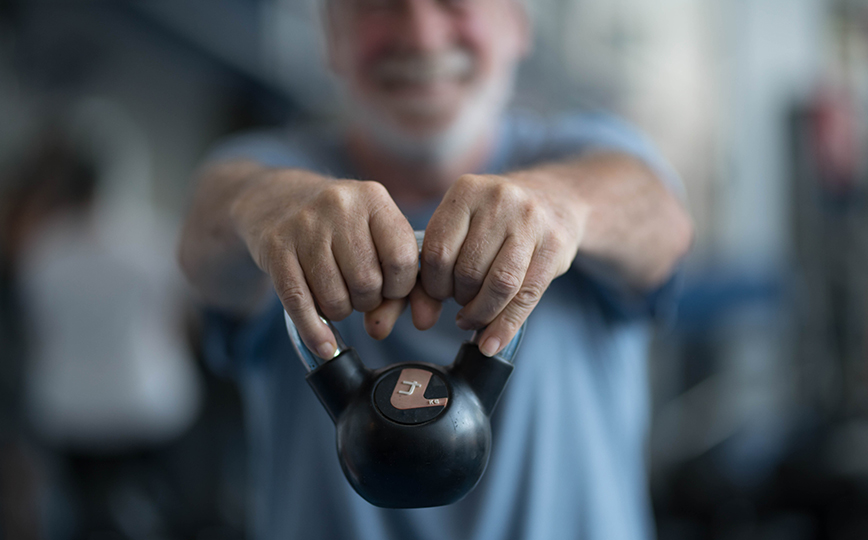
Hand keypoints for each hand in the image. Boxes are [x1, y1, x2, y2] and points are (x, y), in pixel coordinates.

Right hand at [230, 169, 418, 357]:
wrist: (273, 197)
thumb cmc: (336, 224)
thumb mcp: (370, 229)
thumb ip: (393, 274)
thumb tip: (383, 326)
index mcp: (373, 198)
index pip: (402, 259)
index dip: (400, 286)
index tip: (390, 288)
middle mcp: (339, 205)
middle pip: (367, 283)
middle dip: (367, 301)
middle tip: (357, 291)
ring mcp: (304, 225)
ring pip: (334, 298)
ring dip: (340, 310)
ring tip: (335, 293)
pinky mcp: (275, 247)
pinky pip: (299, 303)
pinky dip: (314, 332)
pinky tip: (324, 345)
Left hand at [418, 173, 586, 356]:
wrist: (554, 200)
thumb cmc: (496, 220)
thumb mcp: (464, 224)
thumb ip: (438, 263)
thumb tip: (423, 318)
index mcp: (466, 191)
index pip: (437, 250)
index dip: (433, 284)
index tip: (438, 294)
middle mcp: (499, 200)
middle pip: (468, 270)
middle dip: (459, 298)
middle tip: (460, 304)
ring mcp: (531, 221)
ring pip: (498, 286)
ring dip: (481, 314)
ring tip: (474, 318)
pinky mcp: (556, 244)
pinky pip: (526, 297)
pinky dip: (504, 327)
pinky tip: (491, 341)